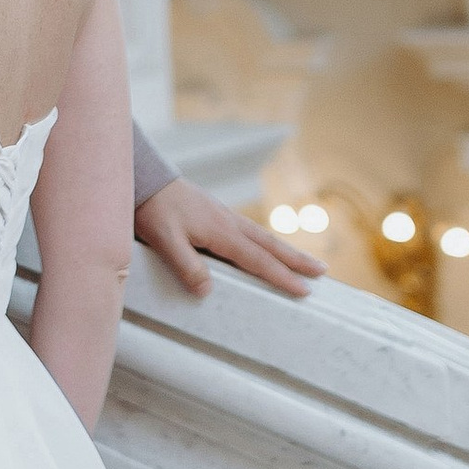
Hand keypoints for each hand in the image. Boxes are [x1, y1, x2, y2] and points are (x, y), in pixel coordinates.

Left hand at [135, 175, 321, 301]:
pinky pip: (250, 231)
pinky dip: (266, 241)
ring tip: (304, 261)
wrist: (145, 177)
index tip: (304, 290)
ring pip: (262, 236)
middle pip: (270, 245)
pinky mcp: (216, 213)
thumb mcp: (164, 241)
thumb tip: (208, 290)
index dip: (282, 277)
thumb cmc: (153, 209)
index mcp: (221, 232)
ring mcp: (224, 216)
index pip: (258, 260)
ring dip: (285, 249)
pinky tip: (265, 246)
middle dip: (297, 260)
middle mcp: (229, 223)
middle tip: (322, 271)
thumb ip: (186, 266)